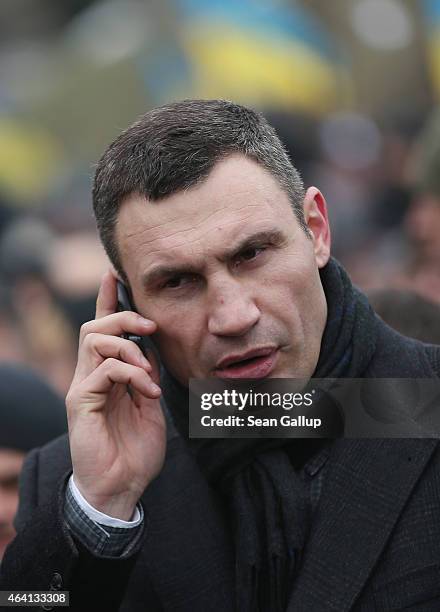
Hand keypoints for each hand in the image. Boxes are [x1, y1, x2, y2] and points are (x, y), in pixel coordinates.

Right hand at [66, 271, 165, 519]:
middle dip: (123, 315)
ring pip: (94, 340)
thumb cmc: (135, 450)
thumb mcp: (149, 406)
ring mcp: (83, 388)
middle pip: (95, 327)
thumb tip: (151, 350)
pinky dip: (132, 373)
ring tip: (150, 371)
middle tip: (150, 325)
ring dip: (129, 347)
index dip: (107, 301)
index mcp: (107, 376)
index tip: (113, 274)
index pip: (102, 331)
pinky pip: (103, 369)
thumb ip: (146, 377)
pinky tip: (148, 391)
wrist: (122, 489)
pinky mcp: (80, 402)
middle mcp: (90, 377)